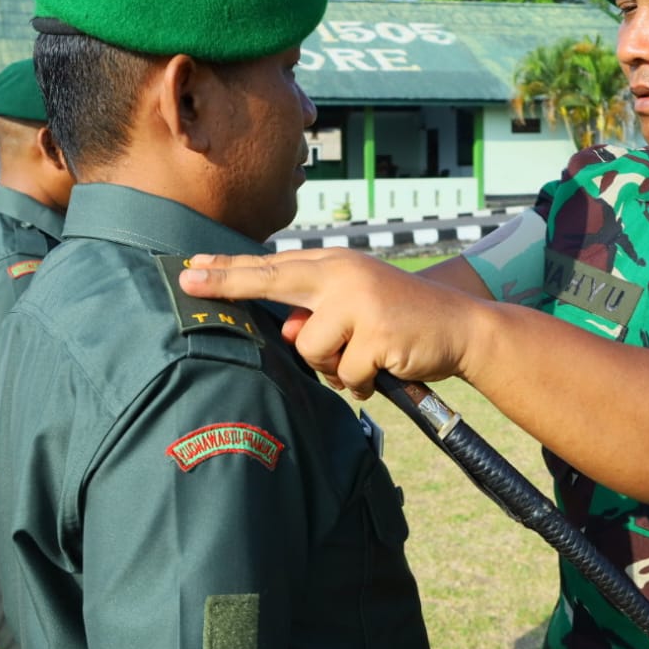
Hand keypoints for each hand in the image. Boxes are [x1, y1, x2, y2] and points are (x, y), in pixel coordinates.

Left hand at [180, 248, 485, 396]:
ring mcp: (360, 302)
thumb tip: (288, 334)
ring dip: (333, 366)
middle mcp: (344, 275)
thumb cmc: (400, 322)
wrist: (462, 327)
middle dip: (227, 282)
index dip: (229, 270)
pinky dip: (361, 382)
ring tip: (365, 357)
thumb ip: (317, 317)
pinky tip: (384, 368)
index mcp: (336, 266)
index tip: (189, 270)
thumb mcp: (356, 311)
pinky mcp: (377, 333)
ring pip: (310, 349)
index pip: (273, 268)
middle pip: (272, 281)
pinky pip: (346, 373)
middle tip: (186, 280)